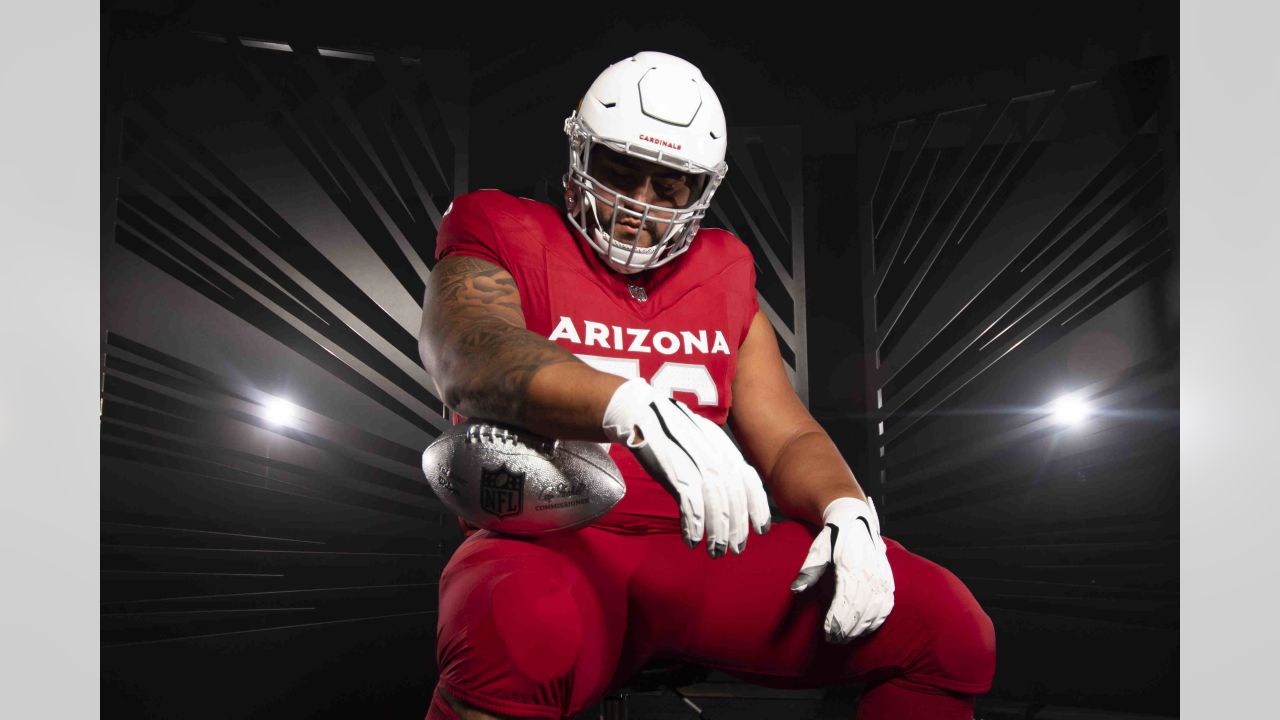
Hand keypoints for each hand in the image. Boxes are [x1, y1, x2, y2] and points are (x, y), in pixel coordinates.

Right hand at [685, 411, 771, 554]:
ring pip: (717, 508)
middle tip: (736, 549)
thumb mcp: (703, 442)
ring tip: (716, 552)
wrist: (642, 414)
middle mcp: (717, 459)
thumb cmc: (671, 431)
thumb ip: (716, 465)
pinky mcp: (678, 475)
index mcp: (726, 450)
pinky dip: (693, 528)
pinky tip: (692, 541)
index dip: (758, 508)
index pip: (751, 482)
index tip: (761, 529)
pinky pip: (692, 508)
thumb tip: (721, 494)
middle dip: (738, 528)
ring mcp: (699, 467)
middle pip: (735, 500)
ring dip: (717, 535)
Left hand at [790, 496, 893, 642]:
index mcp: (851, 566)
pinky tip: (866, 629)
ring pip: (875, 610)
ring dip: (861, 628)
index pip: (846, 600)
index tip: (827, 632)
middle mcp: (869, 572)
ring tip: (847, 638)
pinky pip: (887, 604)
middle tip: (834, 640)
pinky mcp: (887, 578)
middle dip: (847, 629)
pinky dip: (877, 619)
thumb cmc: (832, 537)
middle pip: (861, 609)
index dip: (838, 619)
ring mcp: (881, 576)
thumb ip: (808, 571)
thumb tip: (796, 589)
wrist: (855, 519)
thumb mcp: (817, 550)